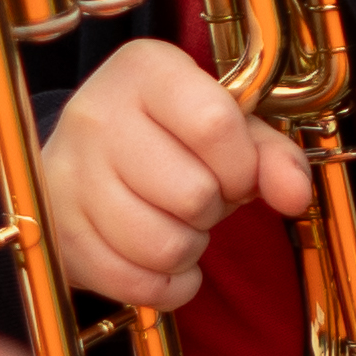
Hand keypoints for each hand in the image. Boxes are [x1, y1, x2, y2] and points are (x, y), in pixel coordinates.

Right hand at [37, 45, 315, 315]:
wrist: (80, 164)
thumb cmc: (166, 139)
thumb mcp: (225, 125)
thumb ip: (271, 154)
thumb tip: (295, 195)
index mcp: (144, 70)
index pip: (213, 124)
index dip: (241, 165)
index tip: (236, 172)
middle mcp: (96, 114)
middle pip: (193, 193)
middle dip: (214, 208)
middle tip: (200, 197)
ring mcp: (70, 177)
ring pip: (163, 245)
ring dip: (188, 249)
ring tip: (178, 224)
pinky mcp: (60, 234)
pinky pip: (136, 284)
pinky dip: (164, 285)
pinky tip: (159, 259)